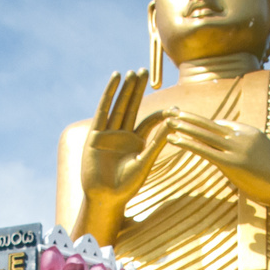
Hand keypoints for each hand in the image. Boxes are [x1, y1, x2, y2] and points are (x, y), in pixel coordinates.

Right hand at [76, 70, 170, 245]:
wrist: (105, 198)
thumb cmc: (126, 186)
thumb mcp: (145, 162)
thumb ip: (157, 142)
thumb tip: (173, 122)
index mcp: (137, 142)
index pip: (150, 121)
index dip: (161, 113)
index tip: (174, 107)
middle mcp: (122, 135)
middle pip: (132, 106)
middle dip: (138, 89)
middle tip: (146, 71)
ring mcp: (108, 133)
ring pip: (119, 106)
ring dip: (126, 89)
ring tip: (133, 72)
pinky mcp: (96, 134)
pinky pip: (103, 110)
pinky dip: (109, 94)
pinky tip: (115, 79)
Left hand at [166, 113, 269, 220]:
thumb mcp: (264, 156)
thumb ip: (250, 149)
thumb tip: (242, 151)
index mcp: (250, 132)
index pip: (221, 125)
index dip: (202, 124)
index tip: (187, 119)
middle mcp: (242, 136)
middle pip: (209, 124)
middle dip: (188, 117)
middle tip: (171, 109)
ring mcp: (236, 149)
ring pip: (204, 134)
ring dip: (184, 126)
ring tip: (167, 120)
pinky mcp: (231, 163)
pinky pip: (204, 150)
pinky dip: (187, 143)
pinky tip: (174, 138)